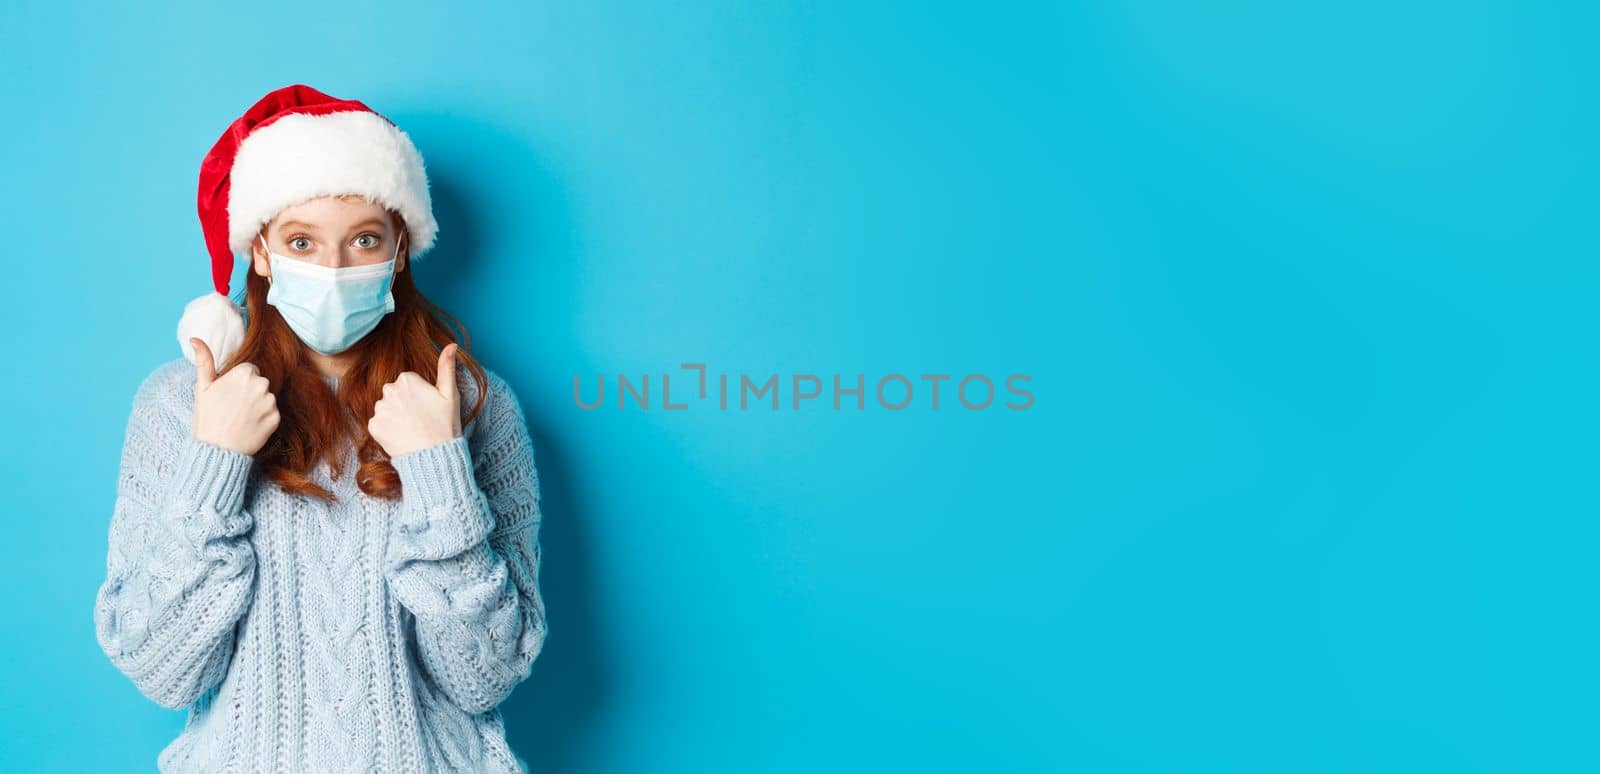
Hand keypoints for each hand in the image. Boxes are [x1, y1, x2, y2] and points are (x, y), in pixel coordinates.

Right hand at [191, 337, 279, 455]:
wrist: (218, 450)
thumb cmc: (208, 418)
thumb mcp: (202, 388)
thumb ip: (203, 361)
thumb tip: (195, 339)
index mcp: (244, 374)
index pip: (249, 370)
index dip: (237, 382)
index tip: (228, 395)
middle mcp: (261, 385)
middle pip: (259, 382)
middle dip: (249, 392)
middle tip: (232, 407)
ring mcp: (270, 402)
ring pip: (266, 397)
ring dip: (257, 405)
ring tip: (240, 417)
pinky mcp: (277, 418)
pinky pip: (272, 413)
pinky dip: (264, 419)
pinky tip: (249, 426)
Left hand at [369, 343, 462, 457]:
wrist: (433, 456)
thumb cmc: (445, 425)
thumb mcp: (450, 394)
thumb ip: (447, 367)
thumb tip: (451, 344)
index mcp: (406, 379)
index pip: (407, 382)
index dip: (419, 395)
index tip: (427, 407)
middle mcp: (388, 390)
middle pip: (394, 393)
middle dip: (404, 403)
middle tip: (420, 419)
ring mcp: (380, 409)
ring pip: (386, 408)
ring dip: (395, 416)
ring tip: (411, 429)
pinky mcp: (373, 426)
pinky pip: (378, 423)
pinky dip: (387, 429)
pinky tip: (401, 436)